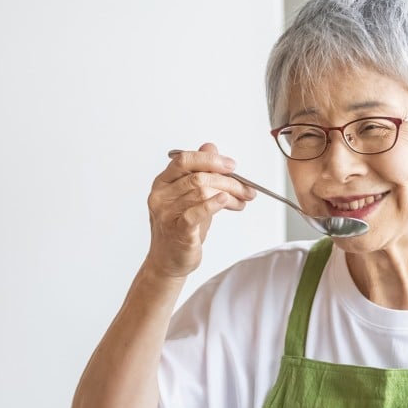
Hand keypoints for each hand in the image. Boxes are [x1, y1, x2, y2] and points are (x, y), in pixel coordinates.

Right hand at [146, 143, 256, 276]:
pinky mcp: (177, 230)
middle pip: (198, 177)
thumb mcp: (190, 197)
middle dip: (229, 181)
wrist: (169, 261)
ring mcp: (167, 213)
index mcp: (162, 182)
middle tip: (247, 189)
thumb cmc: (180, 229)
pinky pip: (196, 212)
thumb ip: (199, 172)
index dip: (210, 159)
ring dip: (229, 194)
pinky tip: (227, 201)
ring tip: (242, 201)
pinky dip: (214, 204)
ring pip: (201, 192)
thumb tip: (210, 146)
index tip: (232, 166)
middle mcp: (161, 195)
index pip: (185, 160)